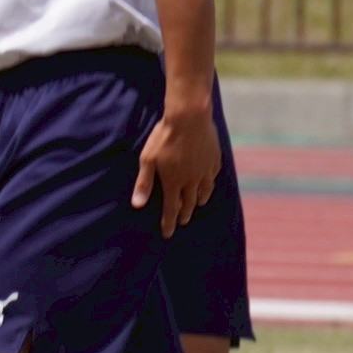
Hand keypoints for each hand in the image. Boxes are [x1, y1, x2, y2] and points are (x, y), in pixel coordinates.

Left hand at [134, 102, 220, 236]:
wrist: (190, 118)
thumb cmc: (164, 137)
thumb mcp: (148, 159)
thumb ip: (144, 182)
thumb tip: (137, 204)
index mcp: (174, 182)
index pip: (171, 209)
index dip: (169, 223)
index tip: (167, 234)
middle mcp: (192, 180)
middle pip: (189, 203)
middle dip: (184, 214)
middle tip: (182, 221)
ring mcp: (206, 170)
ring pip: (205, 192)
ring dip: (199, 201)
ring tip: (197, 204)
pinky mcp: (214, 159)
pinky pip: (213, 176)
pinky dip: (209, 183)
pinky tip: (208, 182)